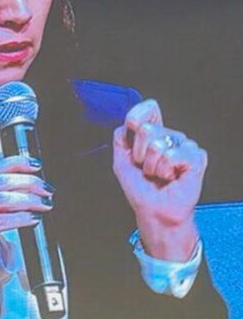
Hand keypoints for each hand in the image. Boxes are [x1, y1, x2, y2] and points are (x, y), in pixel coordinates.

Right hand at [0, 156, 52, 311]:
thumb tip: (29, 184)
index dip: (18, 164)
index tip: (36, 165)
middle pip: (1, 182)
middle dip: (30, 183)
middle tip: (46, 189)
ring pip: (4, 199)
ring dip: (30, 200)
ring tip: (44, 204)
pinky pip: (4, 221)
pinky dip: (23, 218)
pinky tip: (34, 219)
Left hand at [113, 99, 205, 261]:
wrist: (152, 209)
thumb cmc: (140, 189)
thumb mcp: (121, 161)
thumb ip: (121, 138)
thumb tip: (128, 123)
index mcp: (154, 134)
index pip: (149, 108)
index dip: (137, 114)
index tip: (131, 129)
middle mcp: (170, 136)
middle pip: (146, 128)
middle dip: (138, 154)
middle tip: (146, 168)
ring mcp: (184, 145)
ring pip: (158, 144)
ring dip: (151, 165)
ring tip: (158, 175)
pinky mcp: (196, 157)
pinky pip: (172, 155)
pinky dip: (165, 170)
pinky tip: (171, 177)